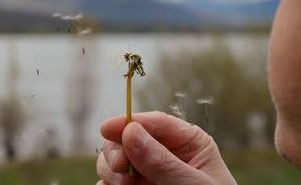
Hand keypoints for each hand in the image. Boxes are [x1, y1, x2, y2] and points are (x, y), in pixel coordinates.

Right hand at [96, 111, 236, 184]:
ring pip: (116, 159)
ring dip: (111, 169)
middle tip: (119, 168)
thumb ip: (162, 162)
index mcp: (187, 142)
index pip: (155, 122)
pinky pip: (111, 181)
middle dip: (118, 149)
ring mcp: (147, 172)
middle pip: (128, 137)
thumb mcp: (193, 184)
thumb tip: (130, 133)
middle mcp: (163, 153)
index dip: (129, 121)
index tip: (107, 128)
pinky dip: (108, 184)